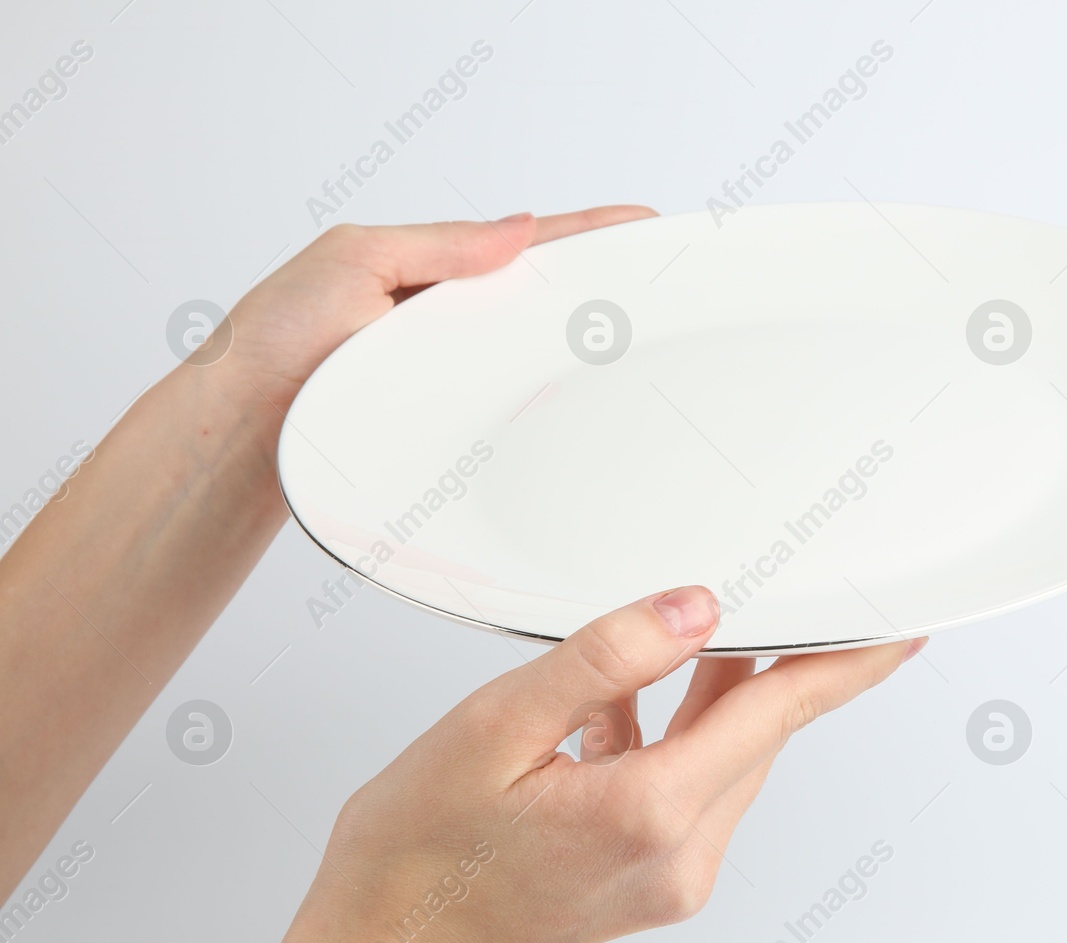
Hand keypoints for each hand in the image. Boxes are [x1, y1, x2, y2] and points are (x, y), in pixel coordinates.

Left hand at [222, 208, 655, 411]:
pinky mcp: (447, 427)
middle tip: (659, 282)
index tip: (641, 223)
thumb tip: (519, 230)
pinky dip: (548, 405)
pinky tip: (580, 406)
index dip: (584, 232)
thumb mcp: (355, 260)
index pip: (524, 244)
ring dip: (577, 353)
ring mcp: (450, 377)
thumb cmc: (274, 341)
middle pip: (539, 301)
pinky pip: (510, 411)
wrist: (240, 429)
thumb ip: (440, 247)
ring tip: (638, 339)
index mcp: (432, 270)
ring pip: (530, 360)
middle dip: (597, 289)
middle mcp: (447, 323)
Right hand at [242, 586, 923, 942]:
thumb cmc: (414, 857)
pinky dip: (671, 737)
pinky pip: (689, 788)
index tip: (898, 632)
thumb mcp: (494, 728)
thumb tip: (693, 608)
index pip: (777, 713)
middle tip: (787, 601)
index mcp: (648, 812)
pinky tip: (619, 707)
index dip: (846, 663)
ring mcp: (669, 878)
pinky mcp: (652, 884)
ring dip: (717, 697)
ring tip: (685, 643)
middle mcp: (678, 855)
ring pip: (727, 760)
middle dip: (776, 664)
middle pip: (760, 735)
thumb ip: (603, 658)